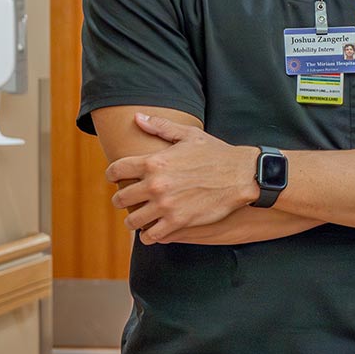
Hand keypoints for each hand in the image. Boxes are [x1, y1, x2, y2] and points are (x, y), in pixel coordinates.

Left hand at [107, 113, 260, 243]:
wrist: (241, 175)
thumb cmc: (217, 153)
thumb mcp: (189, 135)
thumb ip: (160, 126)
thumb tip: (137, 117)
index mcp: (154, 161)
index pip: (116, 170)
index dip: (112, 175)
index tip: (116, 179)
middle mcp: (155, 184)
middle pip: (120, 198)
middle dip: (122, 199)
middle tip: (129, 201)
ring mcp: (166, 206)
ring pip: (132, 221)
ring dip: (134, 220)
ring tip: (140, 218)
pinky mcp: (178, 222)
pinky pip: (151, 236)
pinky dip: (149, 235)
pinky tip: (154, 230)